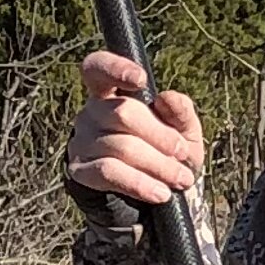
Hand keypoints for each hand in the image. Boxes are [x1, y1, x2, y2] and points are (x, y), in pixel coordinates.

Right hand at [67, 49, 207, 209]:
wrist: (150, 197)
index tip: (141, 81)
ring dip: (158, 165)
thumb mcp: (183, 131)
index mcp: (111, 93)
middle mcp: (91, 112)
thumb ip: (181, 112)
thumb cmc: (167, 153)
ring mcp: (82, 141)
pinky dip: (139, 183)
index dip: (115, 68)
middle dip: (160, 135)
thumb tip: (166, 98)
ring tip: (182, 179)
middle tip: (182, 153)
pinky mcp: (80, 170)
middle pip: (122, 112)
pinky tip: (160, 193)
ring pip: (121, 146)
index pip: (98, 67)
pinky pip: (109, 172)